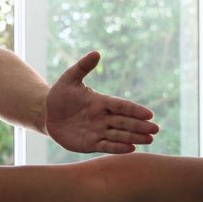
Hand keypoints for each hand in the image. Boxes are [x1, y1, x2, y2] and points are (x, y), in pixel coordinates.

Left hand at [45, 51, 159, 153]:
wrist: (47, 113)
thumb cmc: (60, 94)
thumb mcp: (69, 79)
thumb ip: (82, 67)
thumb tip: (96, 52)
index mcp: (101, 102)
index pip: (121, 105)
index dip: (134, 110)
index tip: (149, 114)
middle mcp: (104, 117)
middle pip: (125, 121)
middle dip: (140, 125)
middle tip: (155, 129)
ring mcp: (98, 131)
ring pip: (119, 134)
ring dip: (134, 137)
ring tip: (149, 139)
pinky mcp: (91, 144)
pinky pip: (106, 146)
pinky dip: (118, 147)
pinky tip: (131, 148)